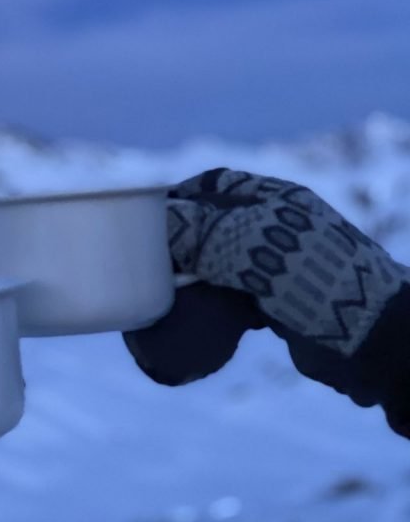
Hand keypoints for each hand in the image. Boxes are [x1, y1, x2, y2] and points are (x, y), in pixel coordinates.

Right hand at [124, 168, 409, 434]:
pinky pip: (239, 297)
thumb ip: (201, 230)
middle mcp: (280, 226)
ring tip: (165, 294)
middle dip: (183, 242)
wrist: (372, 337)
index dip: (180, 197)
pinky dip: (216, 306)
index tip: (148, 219)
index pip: (216, 184)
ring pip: (225, 263)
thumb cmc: (310, 276)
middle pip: (217, 224)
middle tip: (148, 262)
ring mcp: (284, 264)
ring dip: (196, 277)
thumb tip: (161, 221)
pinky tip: (199, 323)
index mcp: (275, 199)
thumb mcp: (248, 244)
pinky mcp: (286, 302)